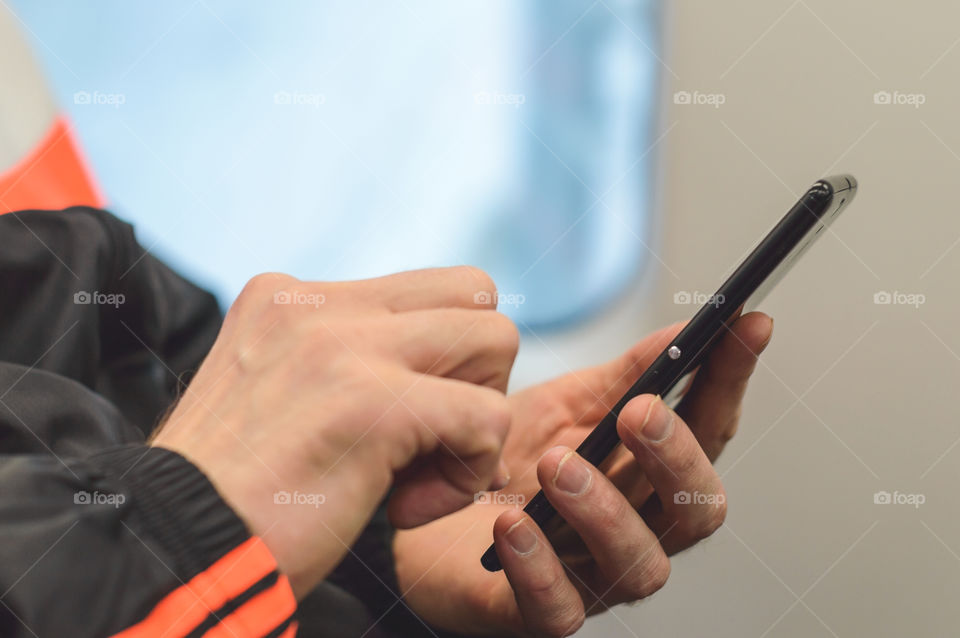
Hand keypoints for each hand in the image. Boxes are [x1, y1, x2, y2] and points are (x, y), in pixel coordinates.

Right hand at [152, 267, 518, 596]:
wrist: (169, 548)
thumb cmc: (234, 495)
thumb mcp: (279, 397)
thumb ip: (349, 366)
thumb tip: (448, 382)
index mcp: (295, 298)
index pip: (426, 291)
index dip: (440, 361)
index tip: (400, 426)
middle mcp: (320, 305)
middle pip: (474, 295)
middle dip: (476, 374)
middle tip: (428, 437)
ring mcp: (344, 344)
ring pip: (497, 338)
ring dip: (479, 418)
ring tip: (417, 473)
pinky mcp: (371, 400)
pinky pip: (488, 417)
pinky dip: (466, 473)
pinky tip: (404, 508)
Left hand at [394, 312, 772, 635]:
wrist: (430, 507)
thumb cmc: (509, 463)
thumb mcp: (565, 407)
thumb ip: (624, 376)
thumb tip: (683, 326)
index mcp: (648, 475)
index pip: (708, 430)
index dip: (731, 380)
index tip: (747, 325)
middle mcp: (636, 529)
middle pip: (695, 510)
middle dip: (676, 457)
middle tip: (639, 412)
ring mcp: (591, 577)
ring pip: (639, 565)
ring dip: (605, 510)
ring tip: (556, 464)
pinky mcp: (533, 613)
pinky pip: (555, 608)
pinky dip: (538, 567)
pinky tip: (511, 526)